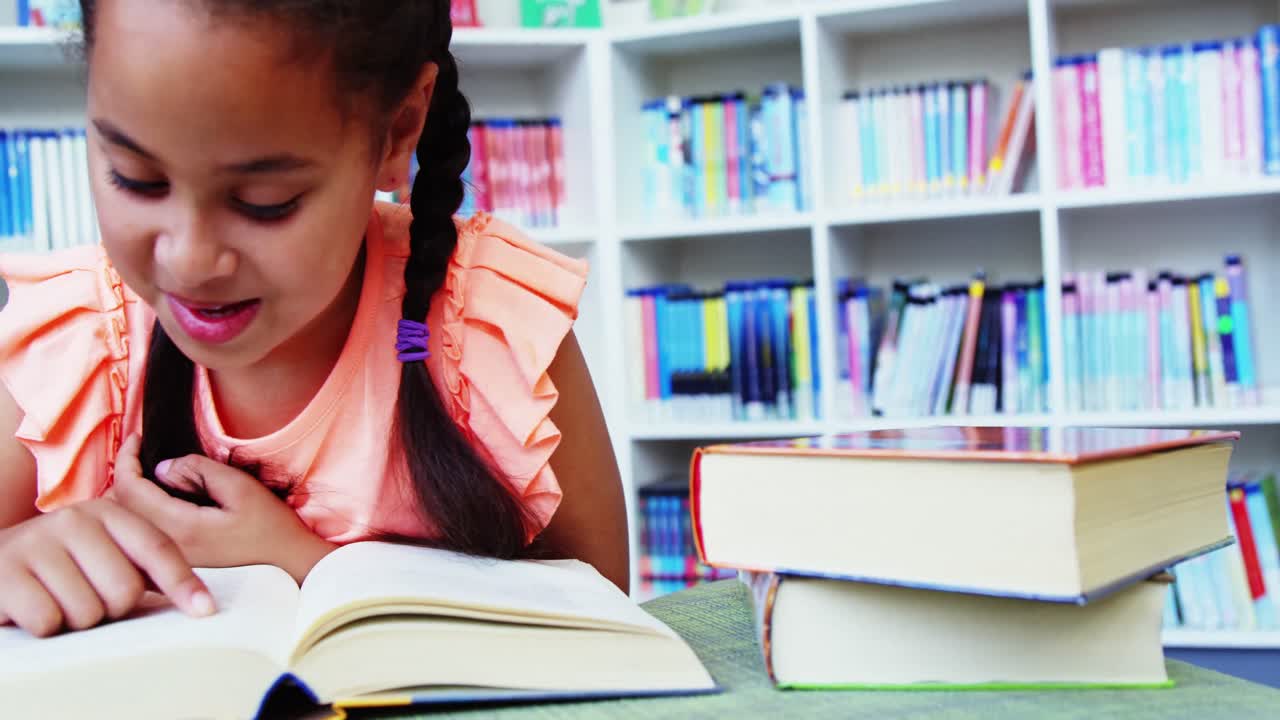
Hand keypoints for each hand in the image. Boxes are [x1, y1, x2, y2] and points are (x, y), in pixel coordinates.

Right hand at [0, 498, 215, 637]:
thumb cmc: (60, 562)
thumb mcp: (104, 551)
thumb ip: (146, 567)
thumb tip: (199, 601)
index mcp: (107, 513)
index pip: (157, 549)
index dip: (183, 583)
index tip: (204, 611)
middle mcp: (74, 520)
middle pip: (125, 591)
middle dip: (110, 607)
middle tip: (86, 594)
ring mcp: (37, 543)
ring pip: (88, 612)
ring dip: (75, 618)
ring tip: (57, 597)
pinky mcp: (6, 574)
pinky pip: (49, 621)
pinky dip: (44, 624)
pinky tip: (33, 605)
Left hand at [107, 436, 335, 582]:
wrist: (290, 567)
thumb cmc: (271, 527)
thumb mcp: (240, 488)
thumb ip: (199, 471)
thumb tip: (163, 466)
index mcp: (179, 527)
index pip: (130, 489)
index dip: (126, 458)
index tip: (137, 438)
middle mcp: (166, 547)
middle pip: (120, 507)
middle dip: (124, 474)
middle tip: (139, 452)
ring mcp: (169, 559)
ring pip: (128, 523)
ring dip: (129, 494)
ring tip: (146, 472)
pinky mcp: (176, 564)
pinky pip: (142, 535)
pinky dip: (139, 512)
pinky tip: (157, 499)